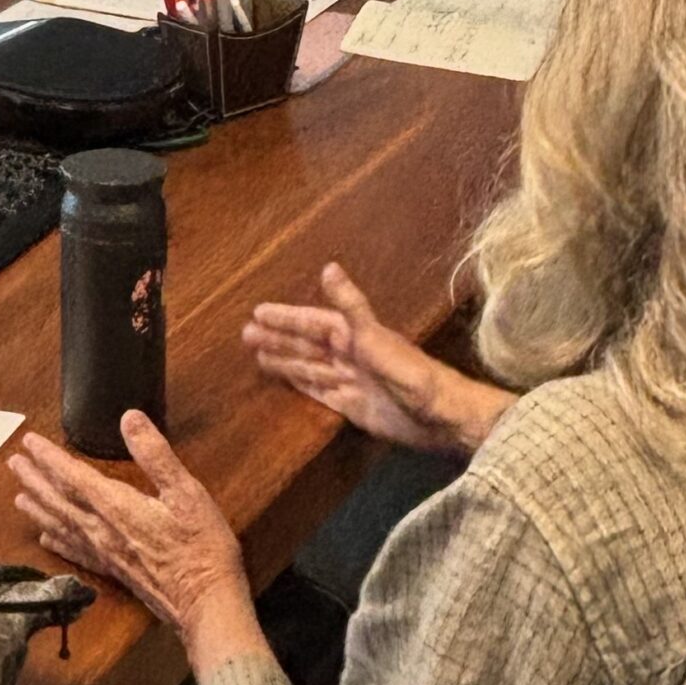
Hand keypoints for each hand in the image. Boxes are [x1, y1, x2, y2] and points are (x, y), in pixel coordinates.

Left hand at [8, 414, 266, 675]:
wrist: (205, 604)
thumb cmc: (202, 547)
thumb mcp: (187, 492)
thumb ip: (155, 455)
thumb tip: (130, 418)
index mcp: (117, 507)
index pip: (73, 476)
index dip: (49, 458)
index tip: (28, 442)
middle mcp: (102, 531)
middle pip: (59, 501)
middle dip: (35, 480)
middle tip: (13, 463)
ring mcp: (104, 553)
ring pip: (61, 526)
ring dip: (39, 509)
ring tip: (19, 497)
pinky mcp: (113, 571)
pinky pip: (75, 552)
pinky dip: (57, 542)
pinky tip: (46, 540)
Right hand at [243, 264, 511, 455]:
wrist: (441, 417)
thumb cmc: (410, 374)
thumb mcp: (374, 337)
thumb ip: (350, 306)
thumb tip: (329, 267)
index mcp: (353, 335)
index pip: (311, 323)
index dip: (286, 318)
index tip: (257, 313)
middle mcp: (349, 355)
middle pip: (305, 345)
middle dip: (278, 339)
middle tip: (244, 334)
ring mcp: (350, 381)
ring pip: (308, 368)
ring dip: (284, 361)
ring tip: (256, 357)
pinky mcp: (352, 406)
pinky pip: (318, 392)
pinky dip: (301, 386)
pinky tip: (286, 382)